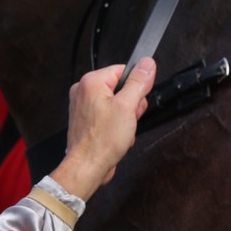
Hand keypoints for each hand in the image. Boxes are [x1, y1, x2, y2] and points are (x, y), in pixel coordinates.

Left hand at [51, 57, 155, 201]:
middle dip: (131, 106)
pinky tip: (116, 137)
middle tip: (129, 118)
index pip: (123, 70)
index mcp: (91, 82)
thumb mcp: (127, 107)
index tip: (138, 100)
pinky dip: (116, 126)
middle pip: (121, 88)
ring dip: (126, 118)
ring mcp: (84, 107)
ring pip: (117, 104)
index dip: (136, 86)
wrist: (87, 167)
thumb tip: (147, 63)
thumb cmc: (102, 141)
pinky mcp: (87, 120)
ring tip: (122, 130)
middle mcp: (84, 91)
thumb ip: (138, 82)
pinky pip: (109, 116)